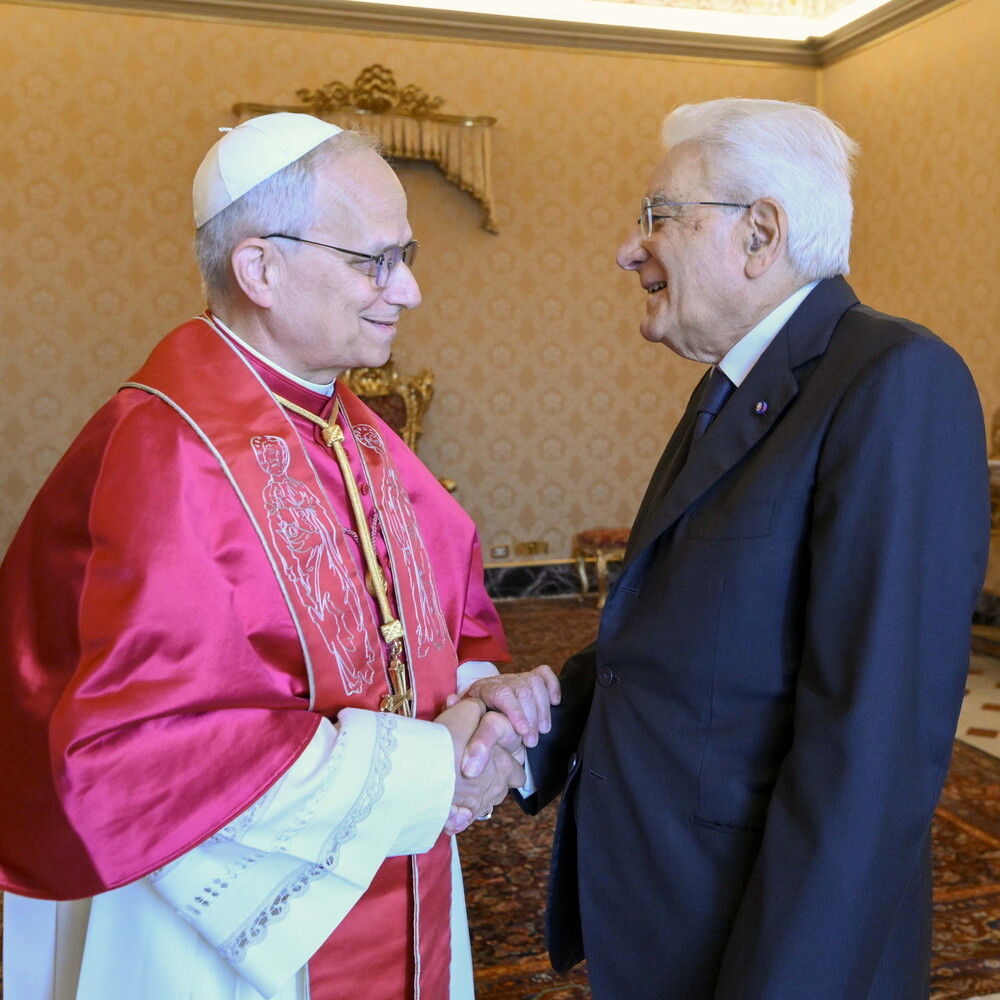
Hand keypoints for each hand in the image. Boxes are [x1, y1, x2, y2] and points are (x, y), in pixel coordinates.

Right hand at [435, 699, 525, 834]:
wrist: (422, 766)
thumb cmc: (447, 739)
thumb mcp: (467, 712)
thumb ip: (477, 711)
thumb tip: (478, 708)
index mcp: (503, 766)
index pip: (518, 774)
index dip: (508, 768)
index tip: (496, 763)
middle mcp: (495, 790)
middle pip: (499, 792)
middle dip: (489, 785)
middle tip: (471, 773)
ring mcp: (476, 807)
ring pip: (480, 807)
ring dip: (471, 799)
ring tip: (455, 786)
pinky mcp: (457, 820)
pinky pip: (459, 821)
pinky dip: (454, 816)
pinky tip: (445, 804)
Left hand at [463, 665, 560, 748]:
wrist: (481, 717)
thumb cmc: (473, 723)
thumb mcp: (462, 721)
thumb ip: (456, 713)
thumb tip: (451, 700)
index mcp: (483, 689)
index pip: (501, 693)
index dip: (514, 710)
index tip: (523, 731)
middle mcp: (501, 681)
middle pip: (522, 689)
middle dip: (531, 716)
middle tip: (531, 742)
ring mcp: (517, 678)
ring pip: (535, 684)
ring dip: (542, 708)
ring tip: (543, 731)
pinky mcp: (530, 679)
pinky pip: (544, 674)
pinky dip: (552, 686)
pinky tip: (555, 703)